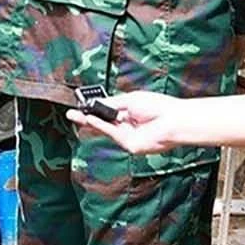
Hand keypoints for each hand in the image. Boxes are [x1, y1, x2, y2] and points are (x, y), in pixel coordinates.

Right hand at [66, 90, 182, 153]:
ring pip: (104, 129)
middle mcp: (127, 126)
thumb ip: (111, 103)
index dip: (94, 109)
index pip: (107, 112)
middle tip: (71, 114)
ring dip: (89, 122)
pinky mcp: (130, 145)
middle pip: (102, 122)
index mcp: (128, 113)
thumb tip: (95, 103)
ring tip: (75, 115)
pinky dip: (101, 126)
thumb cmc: (158, 107)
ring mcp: (128, 136)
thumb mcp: (130, 100)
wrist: (174, 120)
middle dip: (86, 117)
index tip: (81, 106)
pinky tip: (90, 120)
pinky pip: (112, 134)